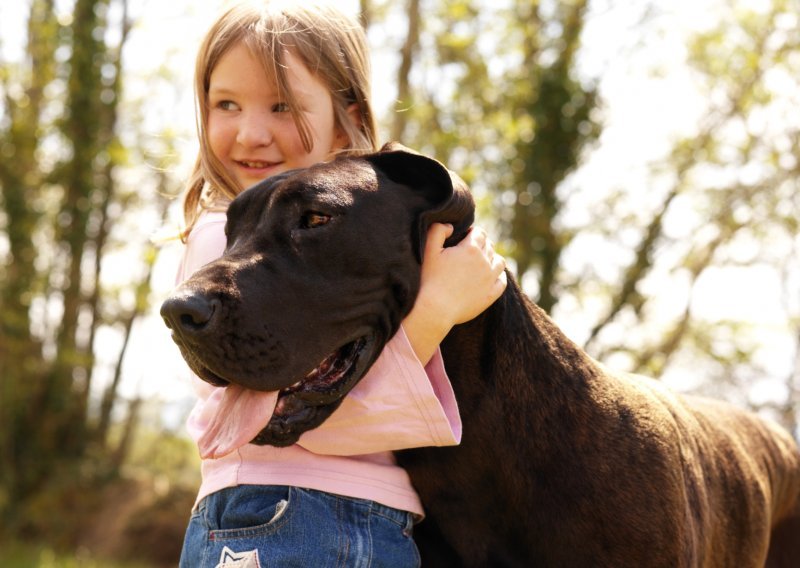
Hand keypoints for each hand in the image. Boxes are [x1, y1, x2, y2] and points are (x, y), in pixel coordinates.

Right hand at [402, 223, 506, 363]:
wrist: (435, 309)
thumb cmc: (429, 279)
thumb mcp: (428, 250)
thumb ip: (438, 231)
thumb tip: (450, 226)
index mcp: (471, 249)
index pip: (479, 233)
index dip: (473, 233)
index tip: (465, 237)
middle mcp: (484, 262)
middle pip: (489, 246)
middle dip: (482, 244)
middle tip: (470, 250)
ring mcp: (489, 280)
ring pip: (499, 262)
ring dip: (492, 258)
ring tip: (482, 262)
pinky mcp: (490, 296)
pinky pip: (502, 282)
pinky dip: (499, 276)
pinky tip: (491, 277)